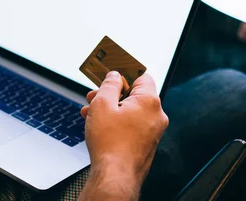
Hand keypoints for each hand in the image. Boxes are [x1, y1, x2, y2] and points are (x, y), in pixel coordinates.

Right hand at [78, 72, 167, 199]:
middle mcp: (156, 115)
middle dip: (111, 93)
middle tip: (94, 95)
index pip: (141, 75)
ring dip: (110, 108)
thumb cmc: (110, 142)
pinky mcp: (146, 143)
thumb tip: (114, 76)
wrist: (115, 175)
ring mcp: (152, 131)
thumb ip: (108, 85)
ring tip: (90, 112)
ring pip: (130, 110)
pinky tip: (98, 125)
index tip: (110, 71)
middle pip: (134, 94)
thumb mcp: (102, 105)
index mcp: (149, 101)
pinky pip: (131, 124)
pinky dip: (116, 121)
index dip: (124, 71)